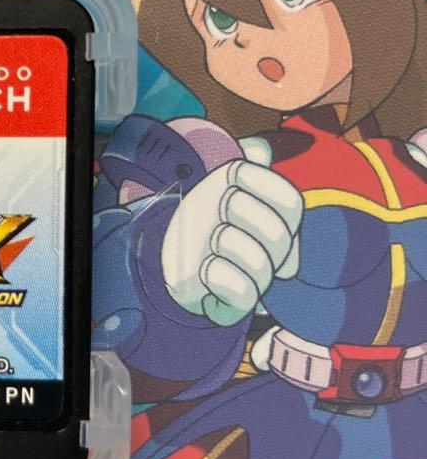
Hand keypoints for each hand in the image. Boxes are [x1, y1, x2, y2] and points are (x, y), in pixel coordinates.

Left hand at [161, 140, 302, 325]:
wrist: (167, 253)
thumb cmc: (201, 217)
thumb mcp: (217, 184)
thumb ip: (243, 166)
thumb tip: (260, 150)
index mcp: (278, 222)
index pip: (291, 204)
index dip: (262, 185)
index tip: (232, 177)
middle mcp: (274, 255)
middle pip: (279, 235)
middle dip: (241, 212)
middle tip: (220, 208)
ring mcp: (255, 282)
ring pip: (263, 265)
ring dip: (227, 242)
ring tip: (211, 241)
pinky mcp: (232, 307)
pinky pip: (244, 295)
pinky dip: (220, 276)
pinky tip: (206, 268)